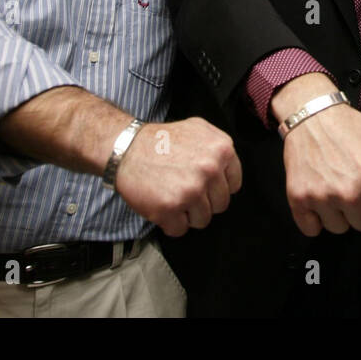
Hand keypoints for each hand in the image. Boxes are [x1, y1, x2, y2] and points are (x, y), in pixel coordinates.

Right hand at [114, 117, 241, 237]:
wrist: (126, 147)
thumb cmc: (161, 140)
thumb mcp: (199, 129)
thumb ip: (219, 149)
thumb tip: (229, 171)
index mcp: (222, 150)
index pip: (234, 185)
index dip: (218, 188)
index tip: (205, 186)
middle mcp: (210, 169)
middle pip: (220, 205)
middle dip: (203, 202)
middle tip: (185, 190)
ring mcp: (191, 190)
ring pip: (202, 220)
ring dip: (187, 214)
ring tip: (172, 197)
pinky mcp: (170, 208)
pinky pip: (180, 229)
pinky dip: (170, 223)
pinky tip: (162, 205)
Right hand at [275, 73, 360, 235]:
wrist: (314, 115)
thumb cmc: (348, 128)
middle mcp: (351, 192)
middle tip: (353, 191)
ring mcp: (324, 197)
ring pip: (339, 228)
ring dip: (338, 215)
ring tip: (335, 192)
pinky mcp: (300, 198)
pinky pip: (311, 229)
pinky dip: (314, 220)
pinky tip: (318, 202)